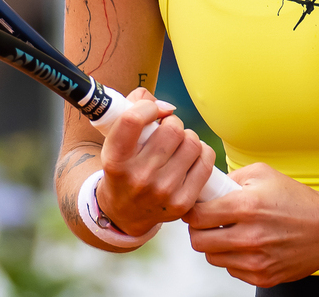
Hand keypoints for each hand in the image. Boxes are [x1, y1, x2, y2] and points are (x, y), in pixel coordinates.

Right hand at [97, 87, 216, 236]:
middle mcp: (138, 177)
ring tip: (178, 144)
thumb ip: (133, 108)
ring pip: (192, 144)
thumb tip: (166, 105)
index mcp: (115, 159)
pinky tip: (191, 155)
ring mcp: (162, 191)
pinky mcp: (182, 202)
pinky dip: (202, 152)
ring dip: (188, 137)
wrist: (124, 213)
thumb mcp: (114, 140)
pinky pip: (205, 162)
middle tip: (167, 129)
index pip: (133, 120)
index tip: (152, 110)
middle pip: (173, 129)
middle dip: (172, 123)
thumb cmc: (122, 167)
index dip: (148, 107)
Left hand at [184, 163, 318, 286]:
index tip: (195, 209)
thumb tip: (206, 187)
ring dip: (215, 246)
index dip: (192, 212)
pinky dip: (233, 258)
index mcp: (247, 207)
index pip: (198, 216)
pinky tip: (247, 245)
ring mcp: (257, 260)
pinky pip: (232, 269)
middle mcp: (250, 236)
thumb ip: (231, 178)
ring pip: (213, 258)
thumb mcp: (263, 174)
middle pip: (199, 242)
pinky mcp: (263, 276)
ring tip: (230, 232)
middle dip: (198, 231)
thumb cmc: (296, 199)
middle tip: (207, 223)